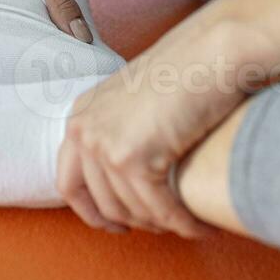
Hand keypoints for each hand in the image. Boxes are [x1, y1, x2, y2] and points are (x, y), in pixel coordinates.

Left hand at [56, 2, 278, 236]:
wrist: (211, 52)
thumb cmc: (184, 72)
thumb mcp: (134, 101)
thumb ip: (118, 130)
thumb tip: (124, 174)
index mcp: (80, 115)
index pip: (68, 182)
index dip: (92, 213)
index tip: (118, 225)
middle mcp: (84, 130)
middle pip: (102, 203)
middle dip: (135, 222)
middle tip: (163, 227)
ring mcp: (105, 144)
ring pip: (132, 211)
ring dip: (163, 225)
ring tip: (189, 224)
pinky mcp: (133, 158)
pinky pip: (159, 209)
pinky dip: (182, 224)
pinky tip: (201, 227)